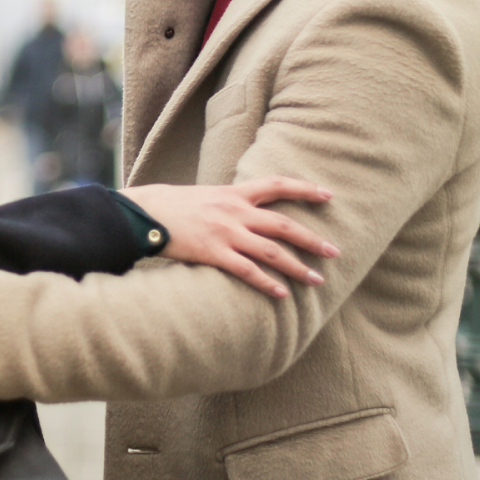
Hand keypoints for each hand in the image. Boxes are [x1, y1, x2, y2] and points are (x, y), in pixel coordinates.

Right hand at [119, 177, 338, 298]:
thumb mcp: (206, 195)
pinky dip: (267, 283)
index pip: (277, 185)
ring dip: (297, 266)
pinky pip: (248, 270)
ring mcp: (226, 232)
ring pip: (272, 250)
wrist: (145, 214)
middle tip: (334, 252)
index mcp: (234, 194)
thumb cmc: (172, 206)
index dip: (304, 189)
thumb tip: (248, 210)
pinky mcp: (214, 253)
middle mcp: (235, 211)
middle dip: (312, 239)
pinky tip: (282, 294)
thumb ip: (230, 203)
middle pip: (284, 224)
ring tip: (316, 280)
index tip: (328, 195)